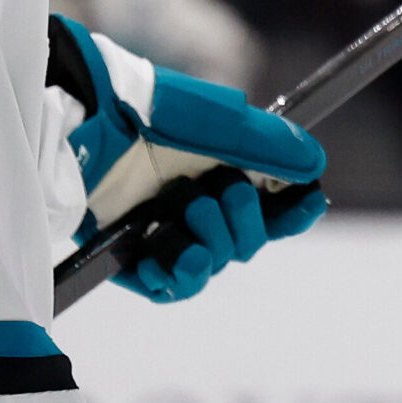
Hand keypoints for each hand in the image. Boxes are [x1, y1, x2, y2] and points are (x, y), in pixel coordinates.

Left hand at [53, 16, 326, 301]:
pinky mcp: (132, 254)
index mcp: (222, 168)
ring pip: (213, 267)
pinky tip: (161, 261)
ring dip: (210, 248)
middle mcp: (198, 201)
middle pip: (248, 242)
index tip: (309, 203)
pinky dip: (173, 279)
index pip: (273, 205)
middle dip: (242, 223)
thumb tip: (315, 165)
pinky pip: (169, 288)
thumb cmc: (152, 114)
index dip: (293, 211)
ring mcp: (165, 229)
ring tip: (184, 218)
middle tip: (214, 196)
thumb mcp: (220, 124)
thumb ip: (270, 146)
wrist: (87, 126)